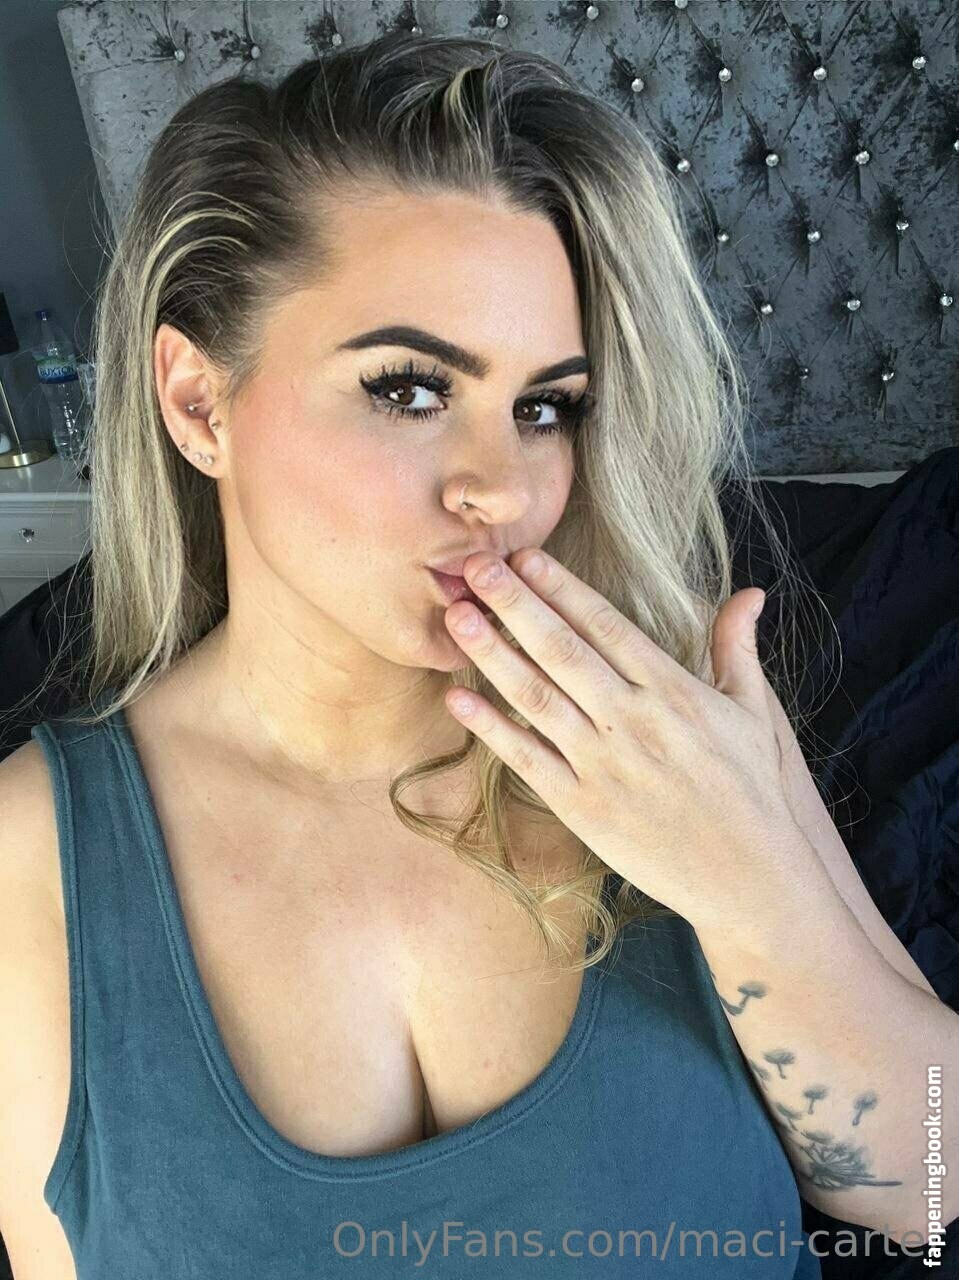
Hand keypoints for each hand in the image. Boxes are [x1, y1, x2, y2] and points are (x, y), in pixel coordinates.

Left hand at [442, 548, 807, 925]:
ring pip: (536, 697)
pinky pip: (528, 760)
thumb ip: (737, 647)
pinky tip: (458, 698)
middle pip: (561, 650)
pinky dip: (491, 728)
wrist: (751, 876)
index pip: (605, 625)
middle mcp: (633, 720)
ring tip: (456, 616)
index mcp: (672, 691)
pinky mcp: (583, 808)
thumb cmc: (753, 790)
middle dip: (514, 604)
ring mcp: (604, 765)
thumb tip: (749, 592)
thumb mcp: (754, 712)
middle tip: (473, 566)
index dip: (561, 588)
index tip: (525, 557)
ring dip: (492, 654)